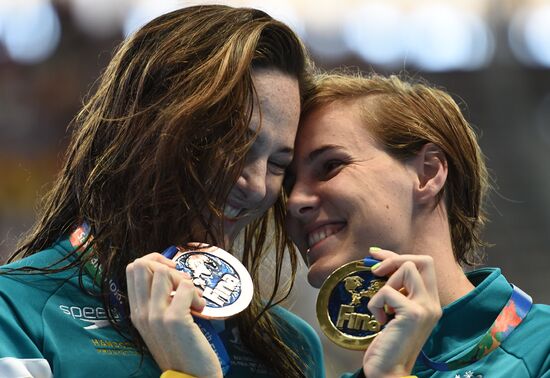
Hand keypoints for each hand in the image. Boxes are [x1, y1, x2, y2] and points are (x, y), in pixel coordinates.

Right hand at [126, 253, 222, 377]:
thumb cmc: (180, 349)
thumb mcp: (159, 324)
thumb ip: (158, 301)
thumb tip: (170, 273)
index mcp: (136, 312)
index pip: (132, 269)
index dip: (154, 261)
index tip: (171, 271)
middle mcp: (141, 312)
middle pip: (142, 264)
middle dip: (167, 265)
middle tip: (182, 283)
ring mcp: (156, 316)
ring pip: (164, 272)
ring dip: (185, 280)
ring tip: (193, 299)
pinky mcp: (174, 320)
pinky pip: (186, 286)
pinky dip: (197, 294)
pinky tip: (200, 309)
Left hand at [362, 248, 441, 377]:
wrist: (389, 372)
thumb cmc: (388, 345)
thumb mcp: (395, 313)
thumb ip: (396, 292)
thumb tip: (380, 266)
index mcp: (430, 302)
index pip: (424, 265)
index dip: (398, 256)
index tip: (376, 256)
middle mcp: (433, 303)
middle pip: (423, 260)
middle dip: (394, 259)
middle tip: (375, 272)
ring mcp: (425, 308)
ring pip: (406, 269)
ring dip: (385, 285)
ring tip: (381, 308)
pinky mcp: (413, 313)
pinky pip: (386, 291)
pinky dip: (375, 303)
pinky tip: (380, 321)